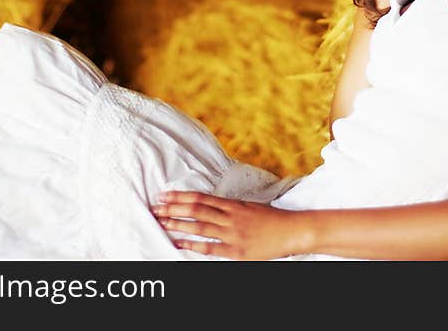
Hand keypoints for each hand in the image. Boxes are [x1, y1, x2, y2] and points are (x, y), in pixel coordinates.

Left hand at [152, 191, 305, 259]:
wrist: (292, 231)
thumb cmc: (271, 219)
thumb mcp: (249, 206)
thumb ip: (230, 207)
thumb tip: (210, 206)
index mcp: (233, 204)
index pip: (200, 197)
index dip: (180, 196)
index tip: (164, 195)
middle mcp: (230, 216)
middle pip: (196, 210)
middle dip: (173, 208)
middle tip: (155, 207)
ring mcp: (232, 233)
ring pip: (199, 226)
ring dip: (178, 224)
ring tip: (161, 222)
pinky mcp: (236, 250)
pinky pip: (210, 247)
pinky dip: (193, 245)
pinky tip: (178, 243)